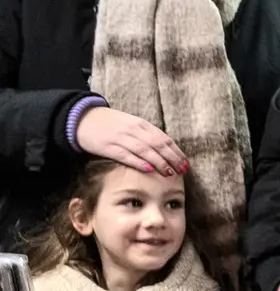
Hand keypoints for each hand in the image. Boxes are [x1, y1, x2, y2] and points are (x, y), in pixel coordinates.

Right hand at [74, 105, 188, 176]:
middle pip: (158, 144)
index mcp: (141, 124)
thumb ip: (146, 135)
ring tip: (170, 173)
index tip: (186, 163)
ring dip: (159, 162)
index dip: (176, 151)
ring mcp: (121, 137)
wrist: (82, 118)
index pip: (164, 138)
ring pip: (145, 150)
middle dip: (172, 158)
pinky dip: (138, 162)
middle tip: (183, 170)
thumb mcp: (131, 125)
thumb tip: (166, 150)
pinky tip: (149, 170)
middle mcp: (133, 130)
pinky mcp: (108, 146)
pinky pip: (126, 155)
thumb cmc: (110, 124)